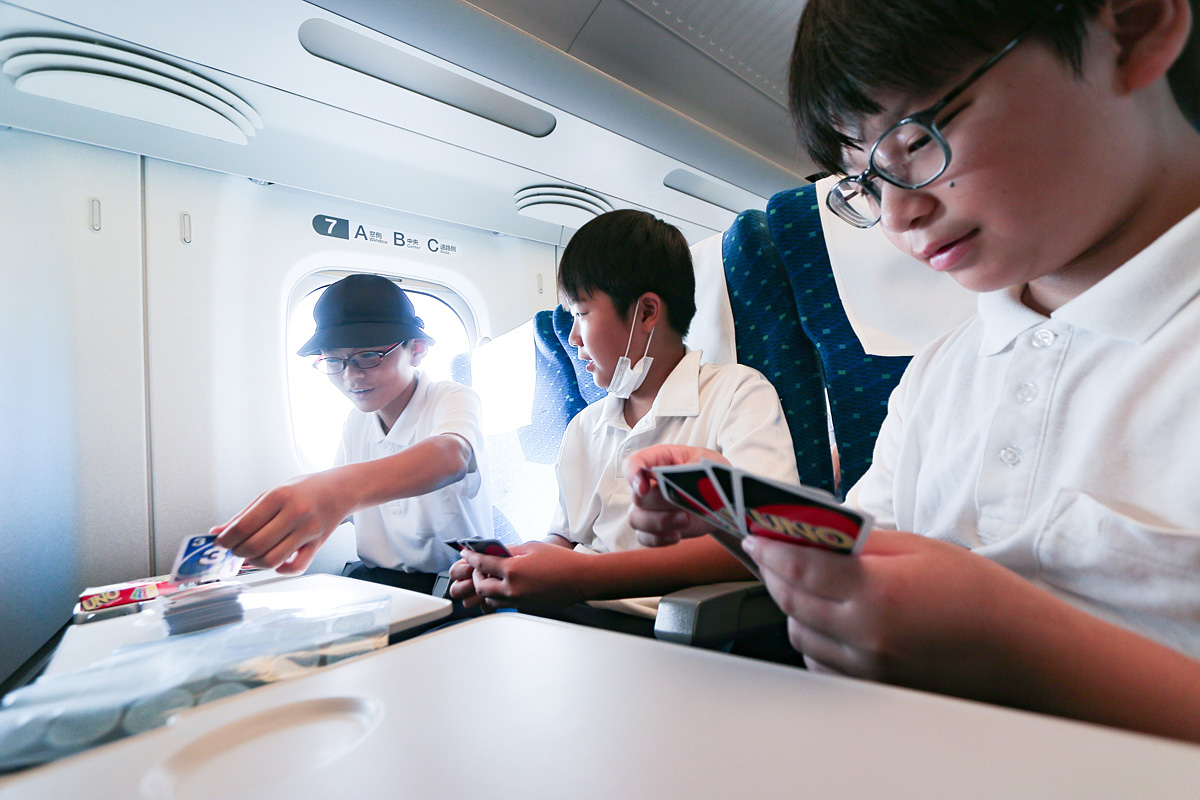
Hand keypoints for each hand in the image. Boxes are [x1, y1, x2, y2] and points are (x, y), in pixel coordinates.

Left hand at [213, 472, 350, 574]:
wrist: (339, 490)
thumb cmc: (305, 490)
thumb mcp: (272, 493)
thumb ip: (245, 514)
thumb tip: (218, 532)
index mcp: (279, 496)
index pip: (244, 525)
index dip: (226, 539)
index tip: (220, 543)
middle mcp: (295, 513)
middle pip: (256, 545)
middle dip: (238, 552)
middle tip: (235, 549)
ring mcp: (308, 530)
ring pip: (272, 559)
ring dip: (255, 563)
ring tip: (253, 555)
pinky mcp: (318, 545)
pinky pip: (296, 567)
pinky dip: (281, 569)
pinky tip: (275, 561)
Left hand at [453, 541, 588, 612]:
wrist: (580, 580)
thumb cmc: (561, 561)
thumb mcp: (533, 547)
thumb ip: (511, 550)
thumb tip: (496, 551)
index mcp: (512, 569)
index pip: (482, 563)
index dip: (470, 557)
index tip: (465, 553)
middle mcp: (512, 588)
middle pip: (480, 587)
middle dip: (476, 577)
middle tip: (480, 569)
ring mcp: (518, 601)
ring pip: (490, 599)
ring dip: (487, 589)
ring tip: (493, 579)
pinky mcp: (525, 608)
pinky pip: (504, 604)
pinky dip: (500, 596)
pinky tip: (506, 587)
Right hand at [623, 444, 726, 546]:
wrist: (726, 500)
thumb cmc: (713, 475)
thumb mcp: (706, 465)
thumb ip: (686, 474)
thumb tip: (673, 487)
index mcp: (659, 461)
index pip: (633, 463)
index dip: (632, 475)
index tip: (643, 488)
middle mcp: (650, 484)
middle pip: (637, 496)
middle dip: (660, 503)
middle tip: (684, 504)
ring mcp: (651, 508)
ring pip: (636, 519)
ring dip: (659, 522)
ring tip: (685, 519)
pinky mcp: (657, 528)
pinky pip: (644, 537)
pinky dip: (658, 539)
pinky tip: (676, 536)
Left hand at [744, 529, 1051, 702]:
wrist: (1022, 652)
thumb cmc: (979, 594)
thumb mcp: (919, 549)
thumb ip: (860, 542)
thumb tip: (816, 530)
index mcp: (877, 592)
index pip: (800, 565)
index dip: (771, 547)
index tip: (756, 534)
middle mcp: (866, 635)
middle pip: (791, 601)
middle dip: (774, 573)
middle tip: (770, 552)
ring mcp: (868, 666)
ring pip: (800, 635)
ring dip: (792, 606)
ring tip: (801, 581)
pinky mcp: (874, 686)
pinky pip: (821, 663)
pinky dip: (813, 639)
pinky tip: (827, 618)